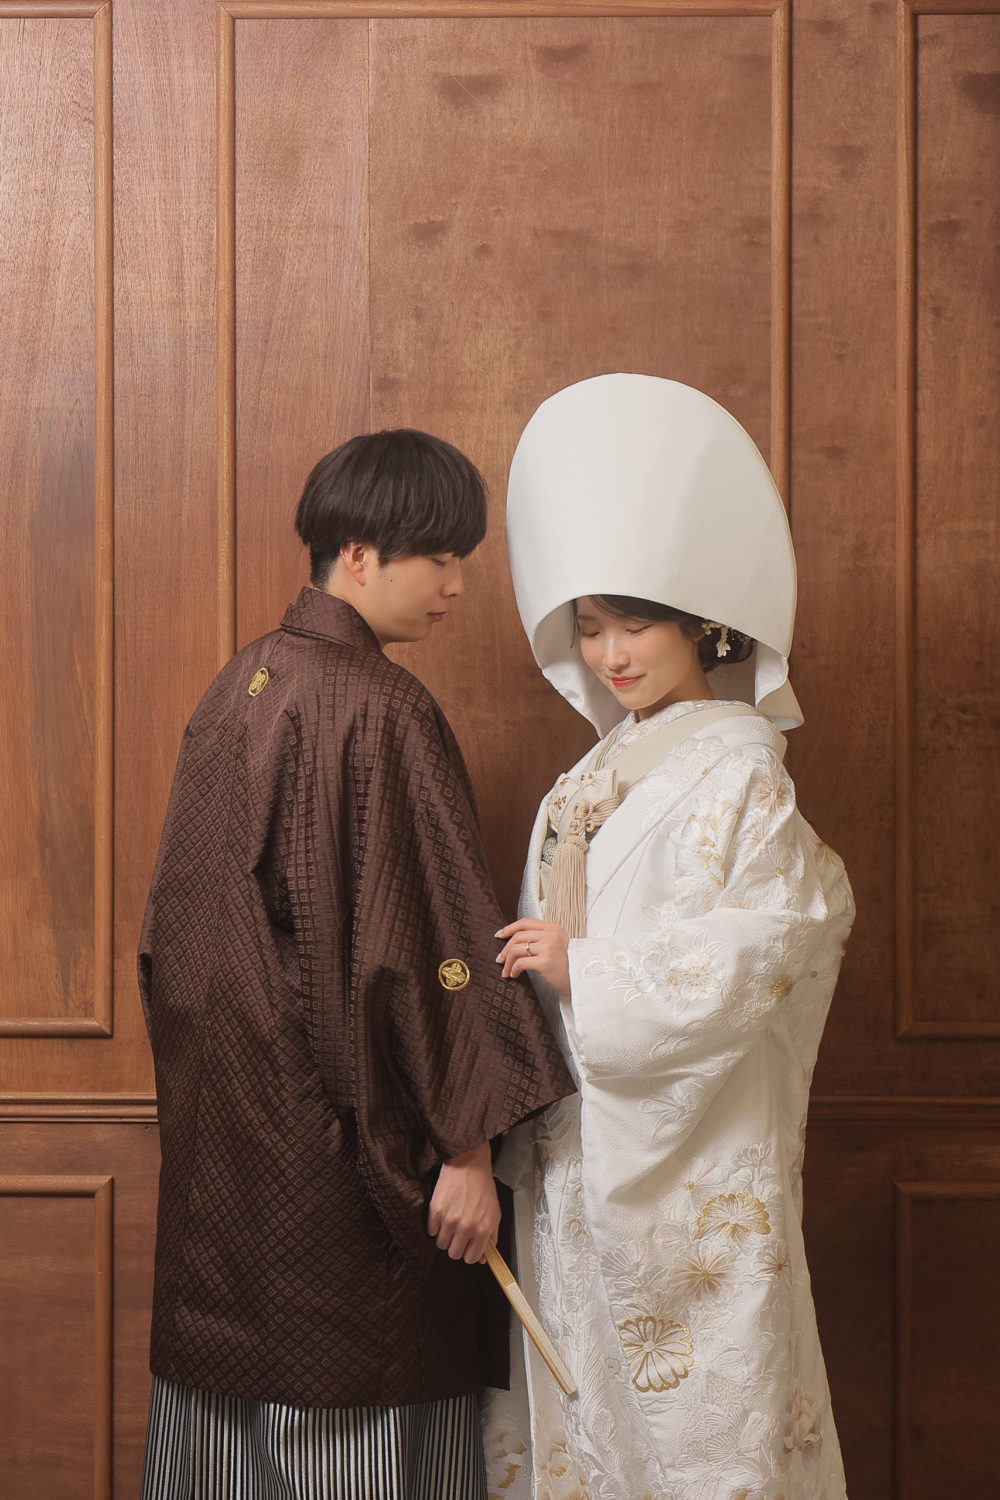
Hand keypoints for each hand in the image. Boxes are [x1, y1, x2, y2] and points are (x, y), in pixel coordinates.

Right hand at [427, 1142, 499, 1263]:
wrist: (468, 1165)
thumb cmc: (482, 1187)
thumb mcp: (494, 1213)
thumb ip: (491, 1237)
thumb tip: (483, 1257)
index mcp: (483, 1229)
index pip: (471, 1258)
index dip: (468, 1254)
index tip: (467, 1247)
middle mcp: (466, 1227)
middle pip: (454, 1254)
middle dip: (455, 1246)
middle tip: (457, 1235)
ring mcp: (450, 1220)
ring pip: (441, 1244)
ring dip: (445, 1236)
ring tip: (449, 1223)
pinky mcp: (436, 1211)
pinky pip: (430, 1231)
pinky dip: (434, 1226)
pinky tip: (442, 1215)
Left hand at [495, 918, 570, 998]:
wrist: (579, 981)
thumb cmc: (566, 965)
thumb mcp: (556, 945)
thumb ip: (540, 938)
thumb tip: (514, 940)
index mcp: (553, 928)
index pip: (525, 922)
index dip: (509, 928)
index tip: (500, 935)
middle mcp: (551, 935)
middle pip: (518, 936)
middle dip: (506, 949)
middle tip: (501, 959)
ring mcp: (548, 947)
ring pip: (516, 949)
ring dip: (508, 961)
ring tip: (506, 970)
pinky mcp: (545, 962)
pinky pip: (520, 962)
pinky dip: (513, 969)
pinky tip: (514, 975)